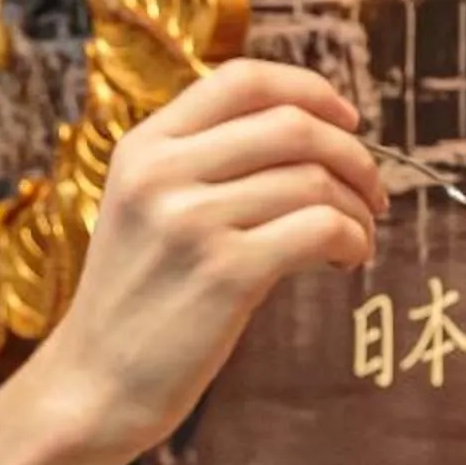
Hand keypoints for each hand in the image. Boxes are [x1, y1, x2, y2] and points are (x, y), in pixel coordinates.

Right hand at [28, 60, 384, 458]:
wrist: (93, 385)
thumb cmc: (136, 303)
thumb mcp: (144, 210)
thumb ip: (201, 164)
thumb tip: (310, 136)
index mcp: (143, 146)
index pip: (242, 79)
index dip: (311, 89)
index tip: (348, 120)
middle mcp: (162, 173)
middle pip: (292, 124)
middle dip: (353, 154)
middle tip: (373, 192)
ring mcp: (192, 221)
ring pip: (314, 179)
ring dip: (357, 208)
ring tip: (355, 239)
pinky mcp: (226, 272)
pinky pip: (321, 228)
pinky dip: (352, 239)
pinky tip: (345, 261)